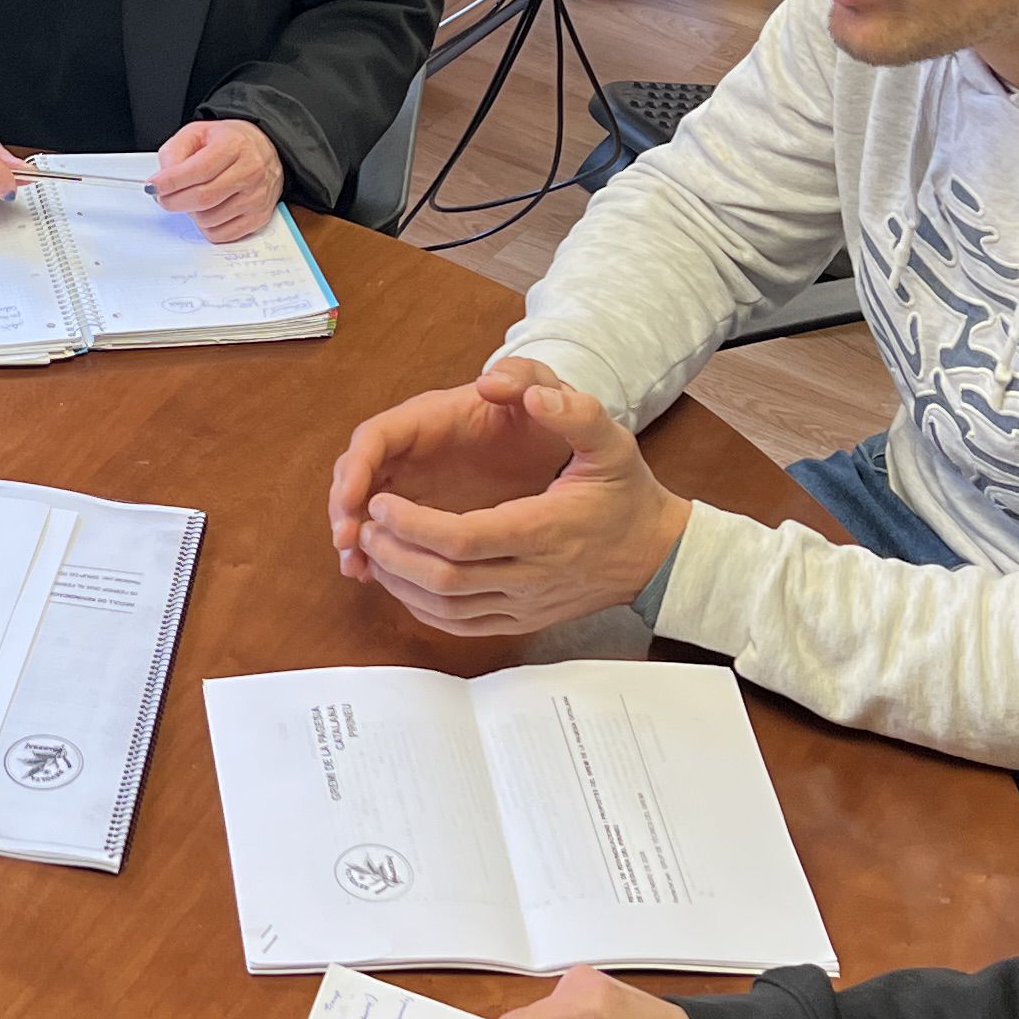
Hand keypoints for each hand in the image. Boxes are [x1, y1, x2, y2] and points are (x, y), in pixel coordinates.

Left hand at [152, 118, 284, 242]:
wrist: (266, 149)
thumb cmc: (230, 142)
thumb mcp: (198, 133)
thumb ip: (174, 152)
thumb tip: (162, 181)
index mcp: (235, 146)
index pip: (198, 171)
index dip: (170, 182)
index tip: (154, 186)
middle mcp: (250, 172)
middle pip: (202, 198)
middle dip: (173, 201)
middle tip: (163, 197)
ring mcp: (256, 197)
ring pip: (208, 219)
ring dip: (190, 213)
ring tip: (192, 198)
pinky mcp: (259, 217)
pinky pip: (221, 234)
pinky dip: (205, 226)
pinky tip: (206, 210)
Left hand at [337, 359, 691, 637]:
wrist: (653, 555)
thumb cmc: (626, 494)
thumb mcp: (612, 442)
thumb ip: (575, 412)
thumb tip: (533, 393)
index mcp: (545, 530)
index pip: (464, 539)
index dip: (414, 525)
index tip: (382, 502)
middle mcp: (532, 576)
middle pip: (445, 579)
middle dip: (394, 553)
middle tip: (366, 524)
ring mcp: (525, 606)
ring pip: (447, 609)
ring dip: (400, 582)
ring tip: (374, 548)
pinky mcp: (520, 623)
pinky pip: (460, 626)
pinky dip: (421, 607)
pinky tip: (402, 580)